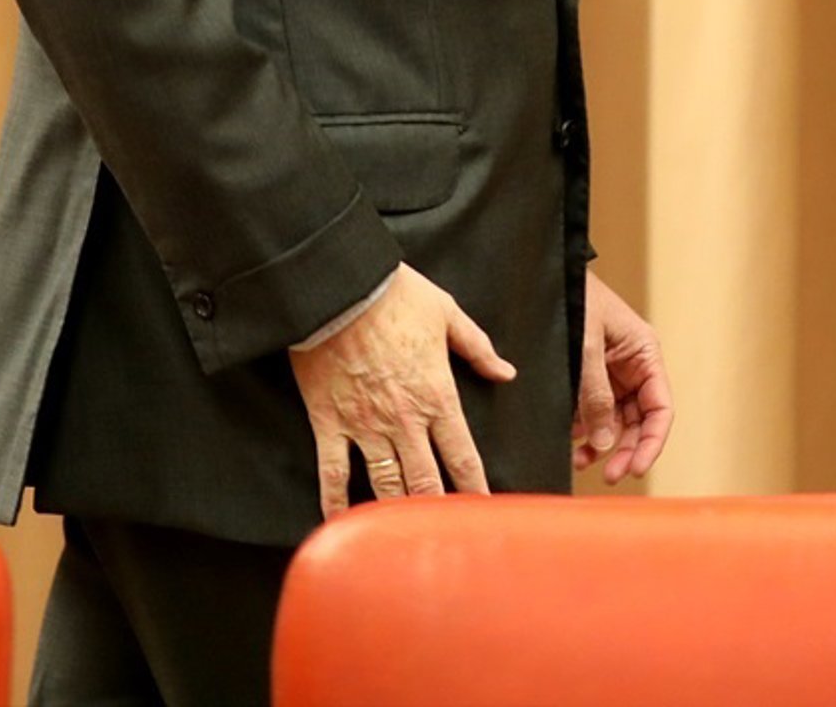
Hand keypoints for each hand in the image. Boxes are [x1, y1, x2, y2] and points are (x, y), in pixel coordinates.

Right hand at [288, 263, 515, 518]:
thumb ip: (478, 347)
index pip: (462, 454)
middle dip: (439, 513)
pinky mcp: (329, 424)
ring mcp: (365, 426)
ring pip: (385, 485)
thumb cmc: (396, 296)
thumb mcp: (447, 313)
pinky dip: (335, 502)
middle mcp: (404, 421)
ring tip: (404, 545)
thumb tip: (506, 372)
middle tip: (446, 542)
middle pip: (426, 480)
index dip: (475, 488)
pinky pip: (333, 472)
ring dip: (396, 515)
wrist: (341, 289)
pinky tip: (339, 524)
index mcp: (437, 395)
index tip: (485, 511)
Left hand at [573, 271, 672, 484]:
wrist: (547, 276)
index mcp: (644, 353)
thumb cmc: (575, 299)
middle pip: (640, 421)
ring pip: (616, 421)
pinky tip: (573, 443)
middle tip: (609, 476)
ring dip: (603, 445)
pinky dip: (586, 431)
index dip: (652, 442)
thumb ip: (596, 394)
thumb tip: (604, 443)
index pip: (660, 408)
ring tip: (580, 462)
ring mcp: (612, 374)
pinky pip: (595, 412)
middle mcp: (633, 367)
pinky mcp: (591, 377)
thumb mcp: (587, 345)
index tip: (635, 468)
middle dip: (626, 450)